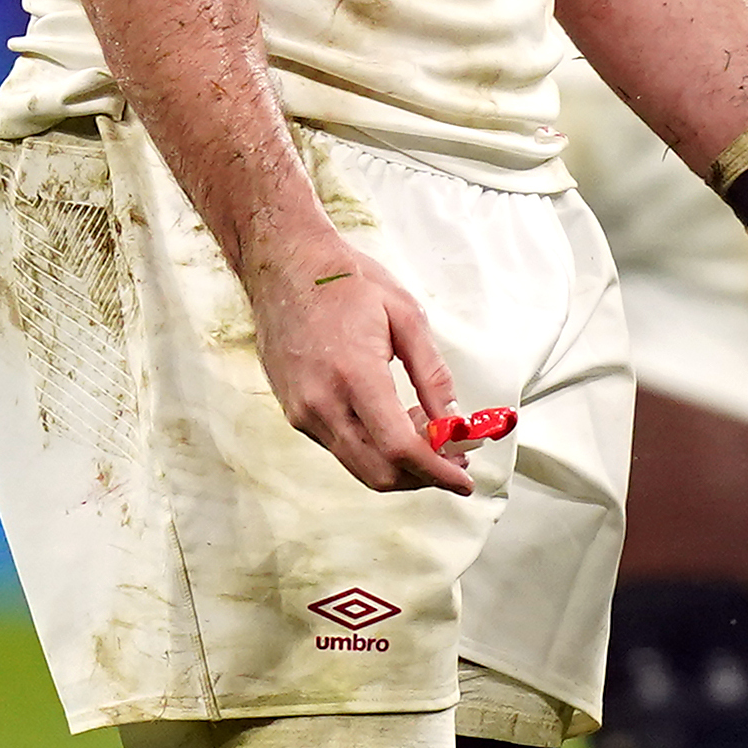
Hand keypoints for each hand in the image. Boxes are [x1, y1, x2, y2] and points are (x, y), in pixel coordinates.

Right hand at [250, 231, 475, 495]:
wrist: (283, 265)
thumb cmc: (347, 283)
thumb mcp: (406, 316)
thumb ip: (433, 376)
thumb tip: (456, 424)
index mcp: (353, 374)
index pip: (399, 448)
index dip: (437, 472)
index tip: (465, 482)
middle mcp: (320, 402)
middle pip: (378, 471)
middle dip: (423, 476)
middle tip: (455, 459)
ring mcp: (302, 411)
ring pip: (359, 466)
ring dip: (400, 464)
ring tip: (428, 431)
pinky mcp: (294, 412)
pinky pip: (341, 448)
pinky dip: (374, 449)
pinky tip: (395, 419)